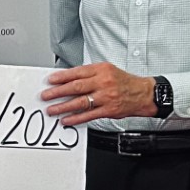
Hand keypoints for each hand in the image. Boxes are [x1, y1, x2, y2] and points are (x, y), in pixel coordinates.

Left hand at [40, 62, 156, 125]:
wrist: (142, 93)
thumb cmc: (123, 81)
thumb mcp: (107, 70)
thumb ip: (89, 74)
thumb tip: (68, 79)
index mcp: (101, 70)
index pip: (77, 72)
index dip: (62, 77)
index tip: (50, 80)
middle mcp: (103, 82)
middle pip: (76, 87)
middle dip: (58, 92)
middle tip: (46, 95)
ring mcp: (105, 97)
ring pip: (80, 102)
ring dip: (63, 106)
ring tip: (52, 109)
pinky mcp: (108, 110)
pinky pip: (89, 115)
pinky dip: (76, 118)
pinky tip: (66, 119)